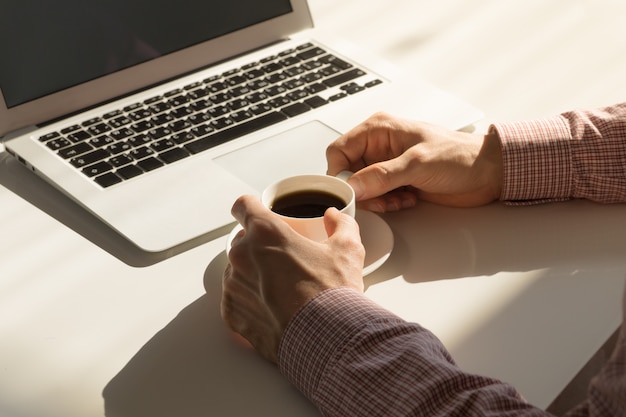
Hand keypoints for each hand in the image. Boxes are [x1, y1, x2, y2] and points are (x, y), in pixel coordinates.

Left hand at [221, 195, 364, 362]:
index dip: (252, 207)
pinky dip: (250, 301)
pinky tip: (272, 308)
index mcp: (265, 232)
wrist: (327, 340)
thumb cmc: (332, 294)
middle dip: (259, 246)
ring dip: (254, 274)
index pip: (243, 205)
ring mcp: (233, 285)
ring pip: (237, 270)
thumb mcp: (348, 250)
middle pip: (242, 240)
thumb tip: (335, 217)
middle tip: (284, 259)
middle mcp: (242, 255)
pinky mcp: (232, 313)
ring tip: (281, 289)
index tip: (258, 213)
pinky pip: (236, 299)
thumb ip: (342, 224)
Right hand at [326, 112, 502, 210]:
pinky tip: (407, 199)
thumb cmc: (460, 155)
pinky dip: (388, 203)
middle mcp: (379, 146)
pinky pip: (377, 197)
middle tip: (380, 199)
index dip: (340, 173)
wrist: (488, 173)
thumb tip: (353, 186)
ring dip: (377, 200)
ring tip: (398, 198)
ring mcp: (388, 165)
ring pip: (362, 188)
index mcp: (379, 130)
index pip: (339, 151)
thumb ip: (383, 175)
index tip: (351, 192)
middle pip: (349, 172)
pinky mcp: (397, 182)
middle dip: (362, 191)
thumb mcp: (418, 163)